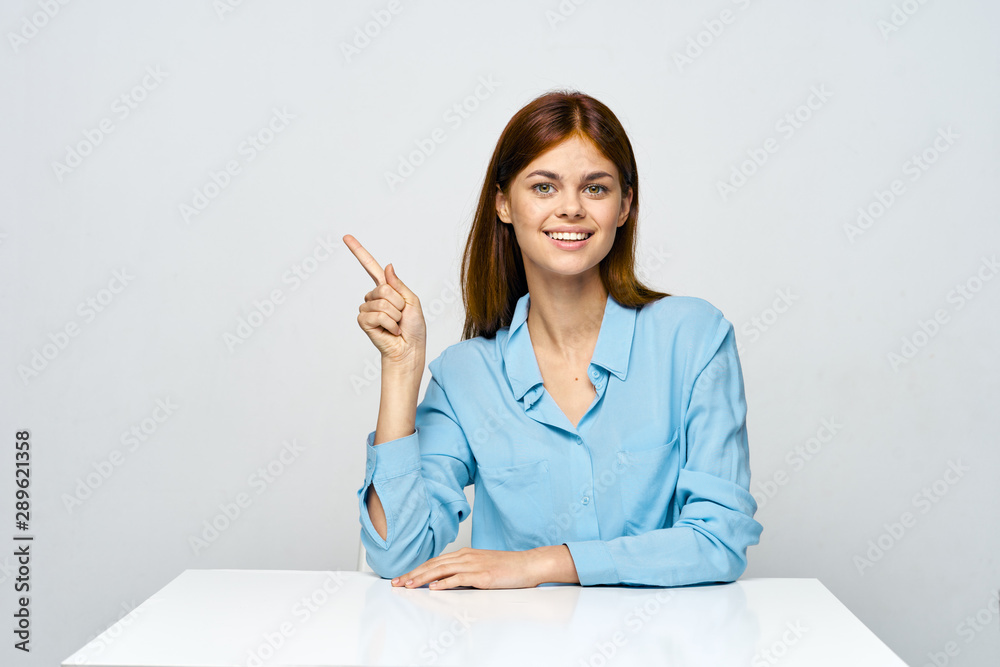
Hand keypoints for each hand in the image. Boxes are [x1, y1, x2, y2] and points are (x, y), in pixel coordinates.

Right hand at [343, 234, 425, 365]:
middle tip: (402, 316)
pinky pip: (377, 315)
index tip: (346, 237)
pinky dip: (389, 324)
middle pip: (384, 288)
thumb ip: (398, 284)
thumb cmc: (414, 327)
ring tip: (396, 325)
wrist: (409, 349)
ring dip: (395, 316)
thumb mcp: (412, 301)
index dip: (358, 251)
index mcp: (387, 288)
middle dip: (399, 303)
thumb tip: (387, 266)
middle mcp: (374, 296)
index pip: (370, 266)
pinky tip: (391, 331)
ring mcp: (367, 308)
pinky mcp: (364, 321)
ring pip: (382, 303)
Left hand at [390, 546, 578, 589]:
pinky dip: (444, 583)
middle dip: (412, 574)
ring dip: (422, 578)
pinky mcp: (481, 575)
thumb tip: (445, 582)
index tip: (403, 577)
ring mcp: (473, 565)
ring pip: (441, 570)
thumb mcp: (481, 567)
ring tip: (407, 585)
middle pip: (433, 565)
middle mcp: (465, 557)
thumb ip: (463, 572)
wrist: (527, 564)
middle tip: (396, 583)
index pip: (434, 561)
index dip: (417, 569)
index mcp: (464, 554)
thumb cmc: (507, 567)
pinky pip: (459, 579)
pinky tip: (433, 587)